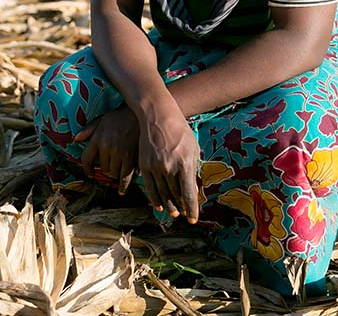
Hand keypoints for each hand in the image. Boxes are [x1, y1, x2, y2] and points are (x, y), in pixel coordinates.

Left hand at [75, 107, 139, 194]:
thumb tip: (76, 139)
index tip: (90, 173)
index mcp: (97, 138)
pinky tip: (121, 191)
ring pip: (112, 173)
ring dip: (114, 174)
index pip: (86, 159)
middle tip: (110, 168)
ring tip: (117, 171)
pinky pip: (125, 177)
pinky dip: (123, 186)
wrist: (140, 114)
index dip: (87, 169)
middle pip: (102, 168)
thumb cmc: (121, 116)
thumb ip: (89, 130)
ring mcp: (119, 153)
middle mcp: (106, 147)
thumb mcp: (103, 119)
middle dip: (105, 169)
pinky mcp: (131, 158)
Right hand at [136, 96, 199, 223]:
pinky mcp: (144, 165)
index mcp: (185, 163)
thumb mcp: (193, 149)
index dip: (191, 208)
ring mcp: (156, 167)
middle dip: (181, 207)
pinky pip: (150, 187)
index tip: (193, 219)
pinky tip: (159, 205)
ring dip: (169, 205)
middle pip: (175, 195)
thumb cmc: (180, 132)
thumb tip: (192, 190)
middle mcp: (170, 167)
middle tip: (184, 215)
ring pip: (162, 193)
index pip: (188, 193)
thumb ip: (193, 170)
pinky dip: (155, 199)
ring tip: (173, 213)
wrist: (158, 117)